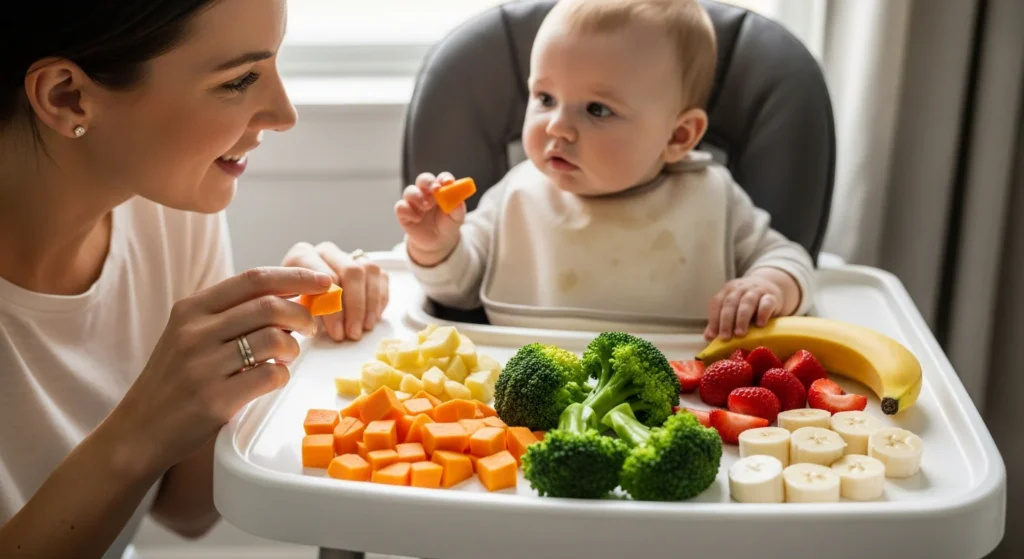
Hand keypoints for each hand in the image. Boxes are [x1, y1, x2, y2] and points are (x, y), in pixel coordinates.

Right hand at [114, 267, 329, 474]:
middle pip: (270, 306)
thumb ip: (231, 314)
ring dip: (294, 348)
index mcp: (191, 309)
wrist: (139, 430)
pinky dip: (283, 375)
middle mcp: (194, 332)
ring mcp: (203, 366)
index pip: (253, 279)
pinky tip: (273, 378)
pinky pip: (271, 375)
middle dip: (302, 314)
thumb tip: (288, 297)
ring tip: (287, 356)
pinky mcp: (214, 399)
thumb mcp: (190, 335)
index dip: (295, 277)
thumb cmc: (175, 380)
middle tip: (310, 327)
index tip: (324, 281)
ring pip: (275, 339)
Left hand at [281, 241, 388, 340]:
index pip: (324, 275)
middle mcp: (327, 251)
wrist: (300, 297)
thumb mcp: (291, 308)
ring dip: (370, 304)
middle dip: (355, 306)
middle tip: (352, 333)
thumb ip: (303, 309)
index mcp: (302, 256)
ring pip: (369, 271)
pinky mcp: (366, 264)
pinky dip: (380, 300)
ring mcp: (348, 255)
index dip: (332, 301)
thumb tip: (320, 316)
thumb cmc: (294, 305)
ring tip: (363, 329)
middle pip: (352, 271)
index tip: (336, 326)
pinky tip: (372, 319)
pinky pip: (381, 277)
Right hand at [395, 172, 464, 266]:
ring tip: (426, 207)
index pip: (442, 178)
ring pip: (410, 191)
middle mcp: (426, 192)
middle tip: (434, 190)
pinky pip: (400, 207)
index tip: (448, 182)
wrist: (438, 241)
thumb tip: (458, 200)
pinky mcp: (404, 212)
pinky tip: (417, 219)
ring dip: (417, 196)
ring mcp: (413, 201)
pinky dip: (408, 211)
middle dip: (428, 182)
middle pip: (423, 179)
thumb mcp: (457, 217)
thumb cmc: (448, 224)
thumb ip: (458, 208)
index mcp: (441, 189)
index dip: (444, 178)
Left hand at [705, 275, 784, 339]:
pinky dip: (762, 313)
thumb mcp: (733, 309)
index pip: (716, 303)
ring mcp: (756, 291)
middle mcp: (740, 288)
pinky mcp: (772, 296)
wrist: (770, 287)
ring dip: (742, 319)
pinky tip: (760, 325)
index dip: (713, 319)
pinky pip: (766, 303)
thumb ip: (720, 321)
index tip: (713, 336)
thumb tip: (708, 337)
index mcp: (727, 291)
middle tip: (725, 337)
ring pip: (747, 302)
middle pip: (730, 303)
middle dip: (726, 321)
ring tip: (740, 334)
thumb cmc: (747, 304)